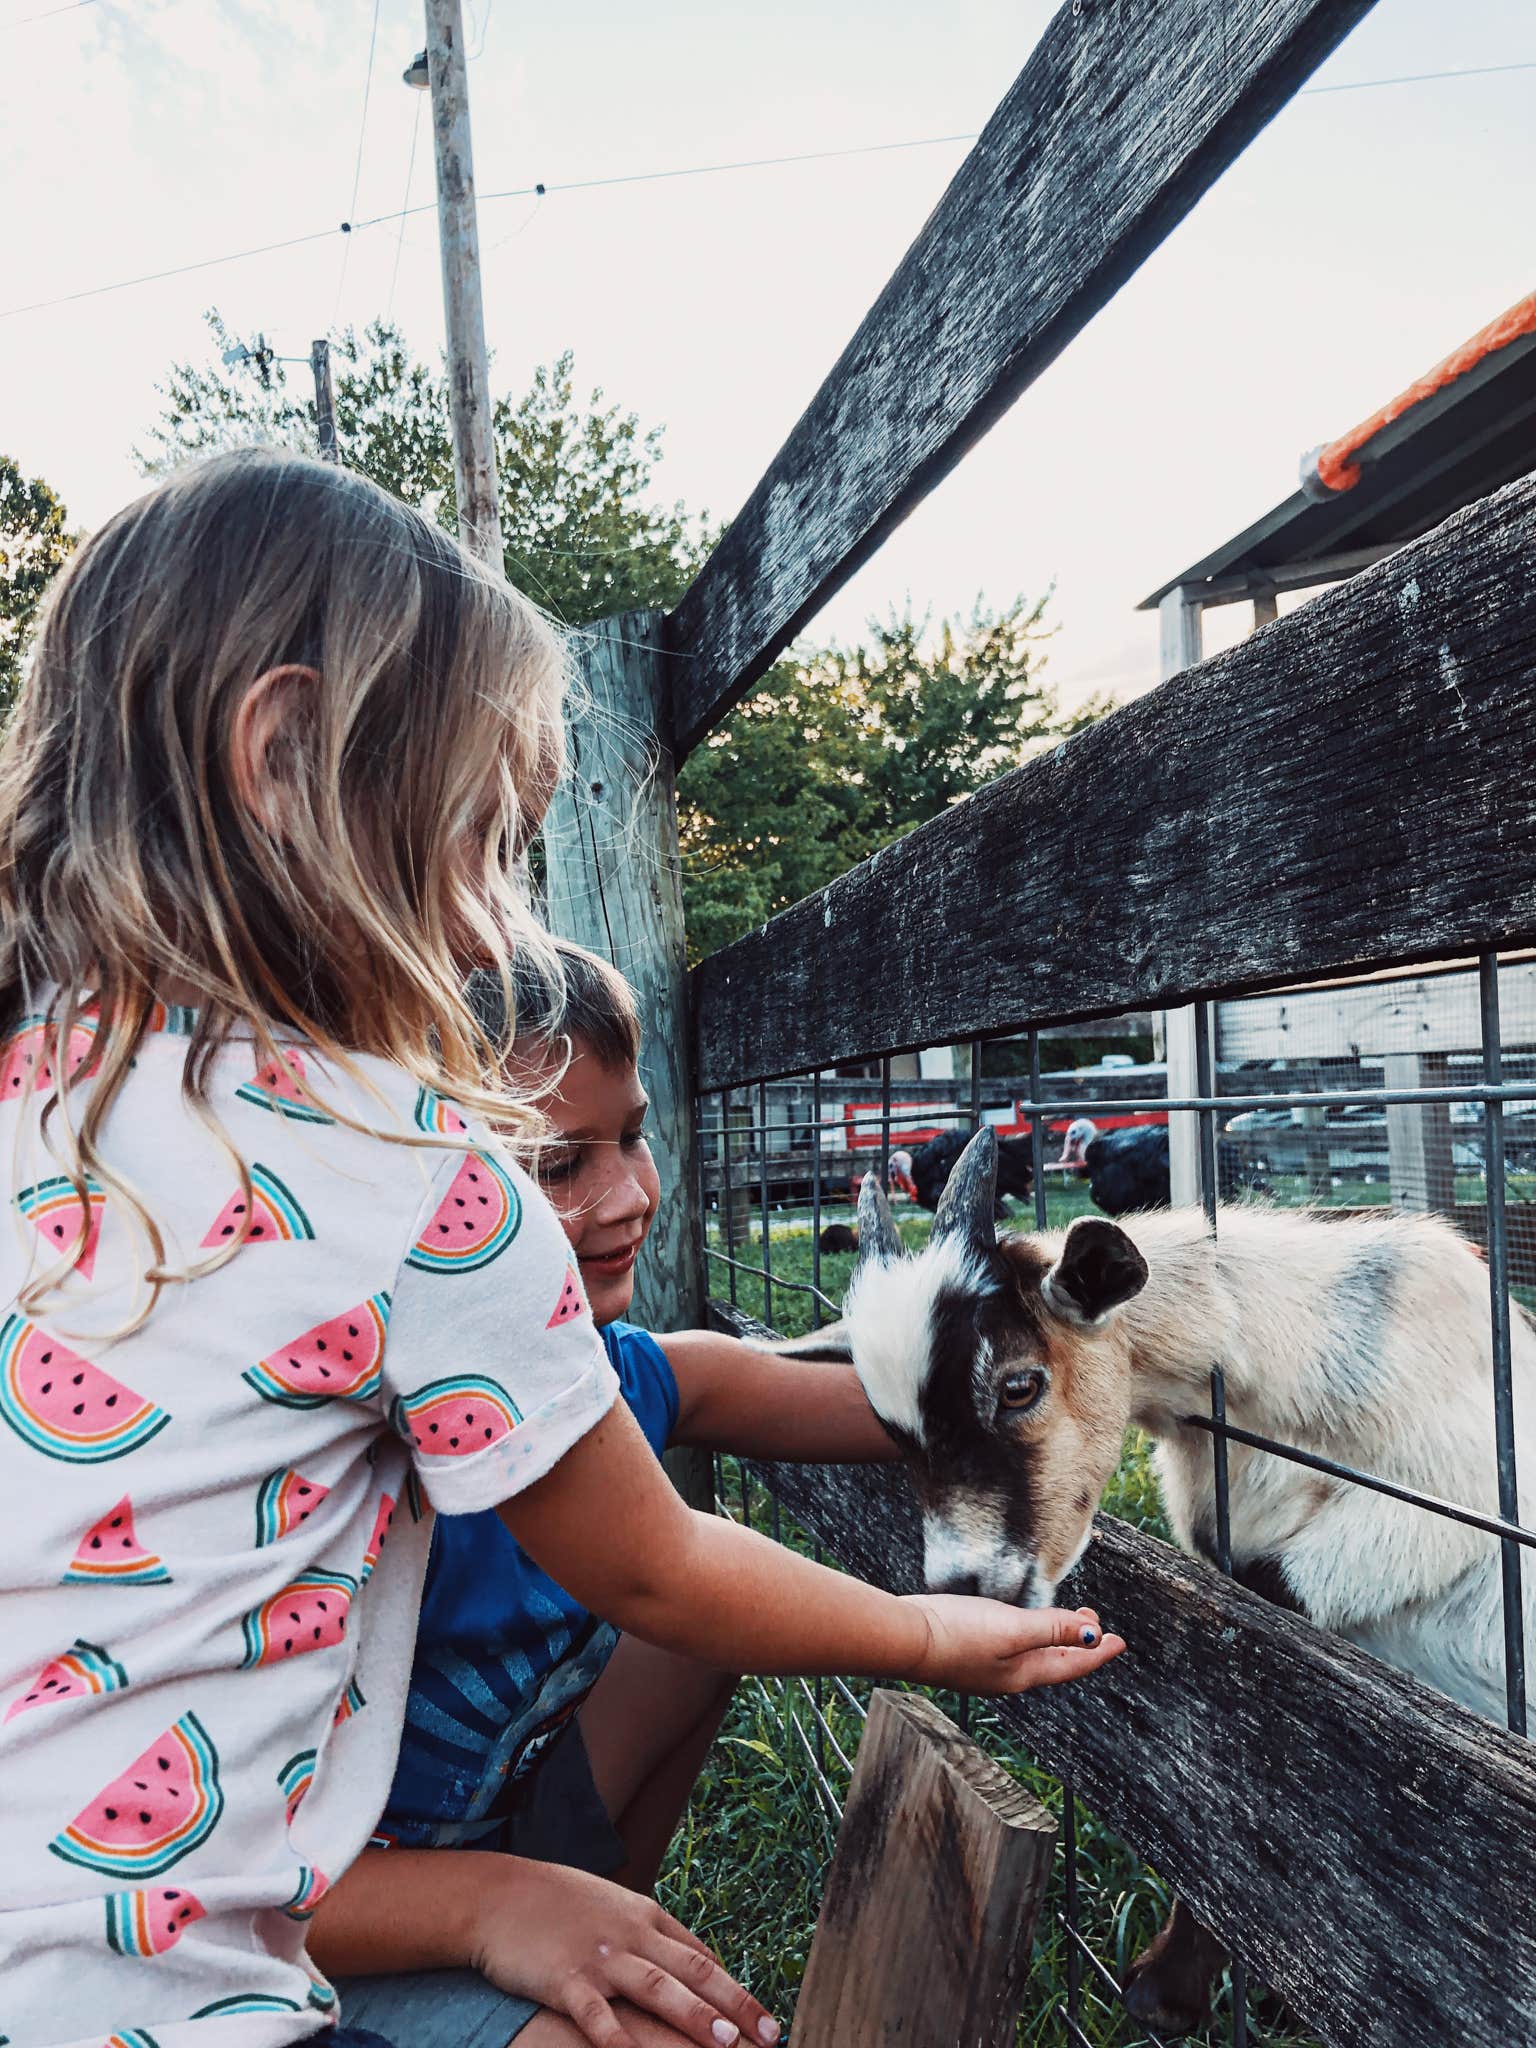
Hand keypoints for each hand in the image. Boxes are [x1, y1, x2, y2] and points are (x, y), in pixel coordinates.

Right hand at [471, 1857, 779, 2047]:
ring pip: (658, 1988)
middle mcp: (631, 1934)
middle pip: (693, 1970)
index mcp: (645, 1916)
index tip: (763, 2017)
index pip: (702, 1953)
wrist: (497, 1894)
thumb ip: (649, 1934)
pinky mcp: (566, 1979)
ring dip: (696, 2016)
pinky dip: (620, 2041)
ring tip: (728, 2043)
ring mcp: (600, 1957)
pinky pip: (599, 2016)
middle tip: (769, 2035)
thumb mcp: (611, 1907)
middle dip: (735, 2005)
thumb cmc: (555, 1903)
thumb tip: (688, 1961)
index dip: (735, 1987)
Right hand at [904, 1597, 1124, 1693]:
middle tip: (1095, 1621)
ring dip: (1054, 1637)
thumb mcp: (1013, 1629)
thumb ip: (1052, 1629)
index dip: (1097, 1652)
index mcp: (1023, 1675)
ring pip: (1033, 1654)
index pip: (1071, 1666)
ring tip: (1066, 1620)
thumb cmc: (958, 1636)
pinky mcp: (968, 1652)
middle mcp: (1007, 1676)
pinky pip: (1012, 1646)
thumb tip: (1091, 1635)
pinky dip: (1030, 1634)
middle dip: (1077, 1642)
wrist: (906, 1639)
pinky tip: (1021, 1622)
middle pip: (1054, 1661)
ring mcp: (986, 1666)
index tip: (1119, 1641)